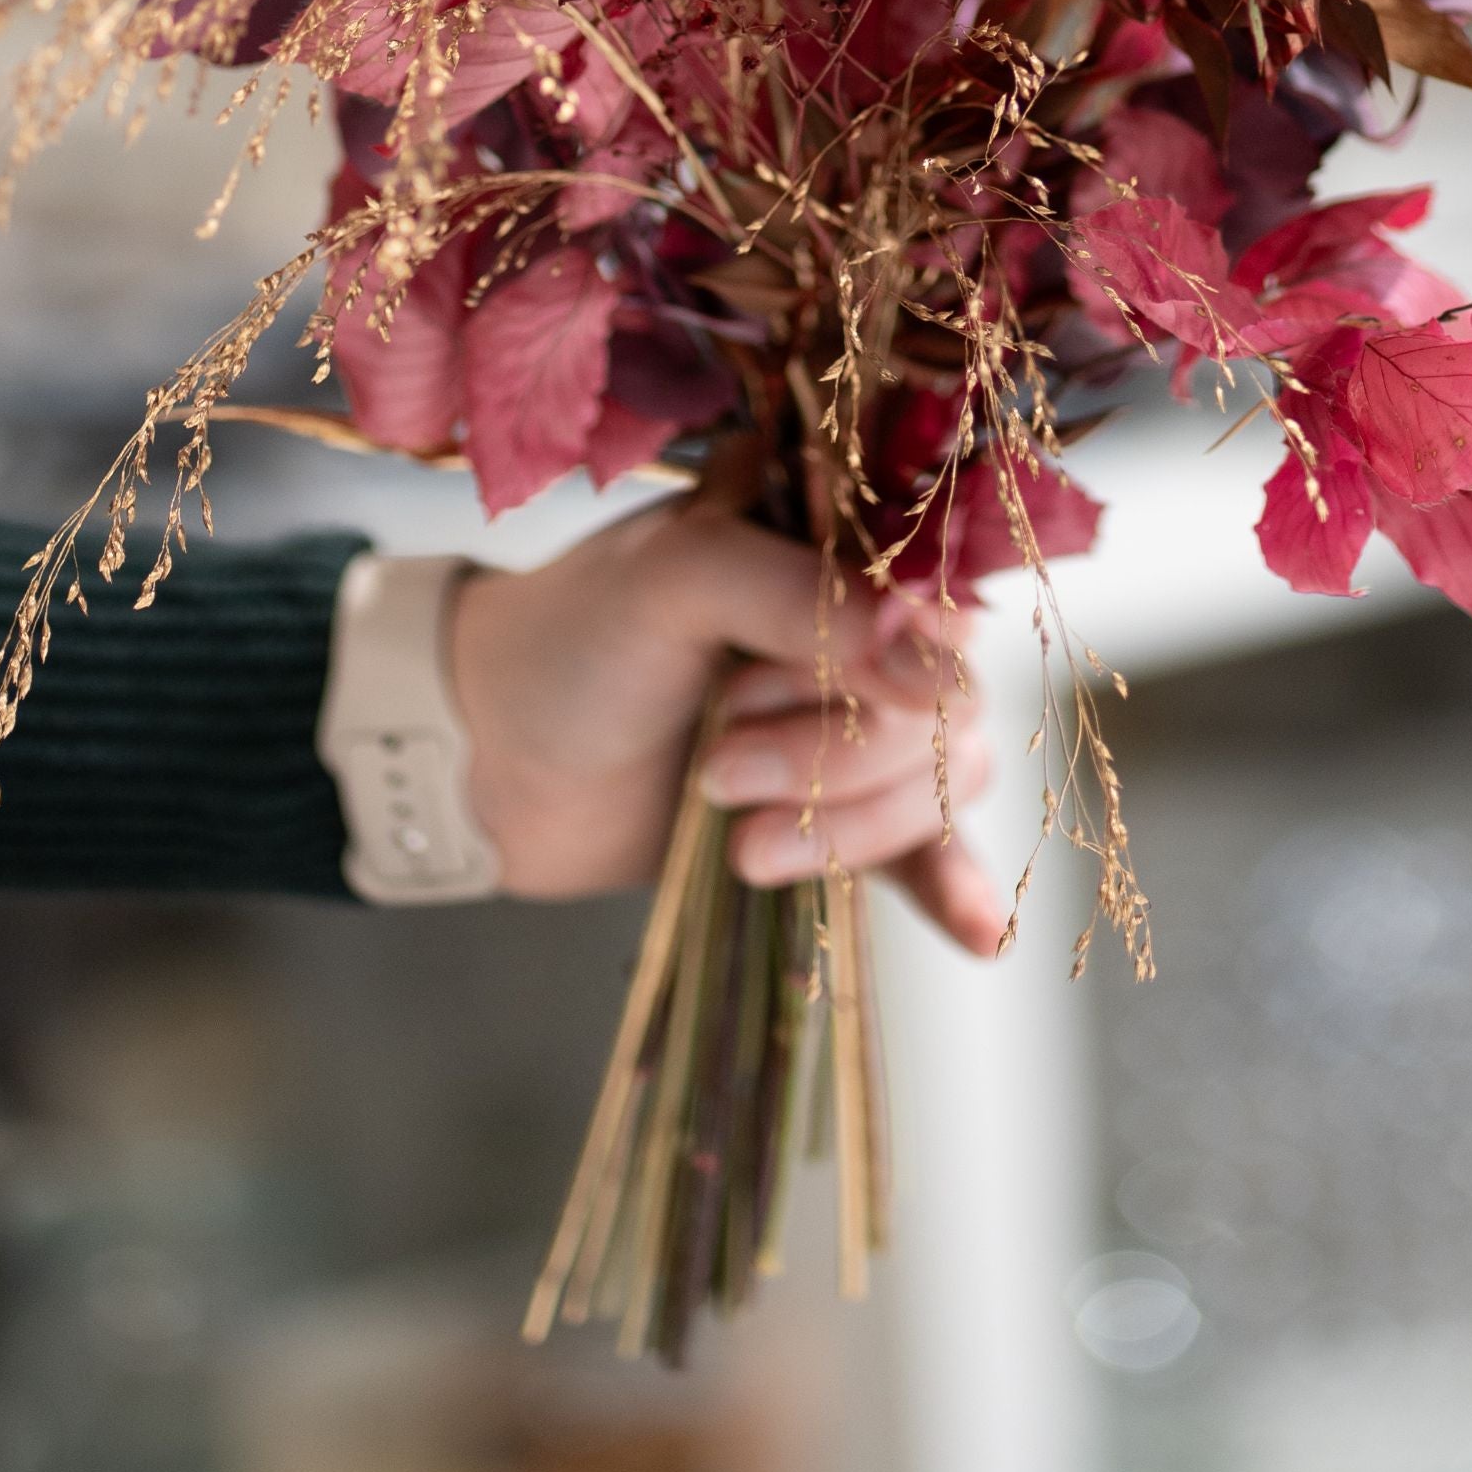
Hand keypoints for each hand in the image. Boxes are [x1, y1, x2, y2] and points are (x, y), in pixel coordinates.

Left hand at [448, 498, 1004, 957]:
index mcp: (833, 538)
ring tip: (738, 839)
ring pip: (940, 780)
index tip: (866, 689)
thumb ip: (800, 596)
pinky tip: (981, 932)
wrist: (491, 764)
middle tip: (719, 763)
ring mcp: (854, 725)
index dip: (911, 651)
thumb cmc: (569, 643)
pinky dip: (957, 888)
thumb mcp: (672, 581)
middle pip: (945, 702)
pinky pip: (928, 852)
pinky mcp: (839, 817)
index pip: (941, 588)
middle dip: (836, 753)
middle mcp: (861, 625)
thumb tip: (933, 654)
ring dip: (850, 824)